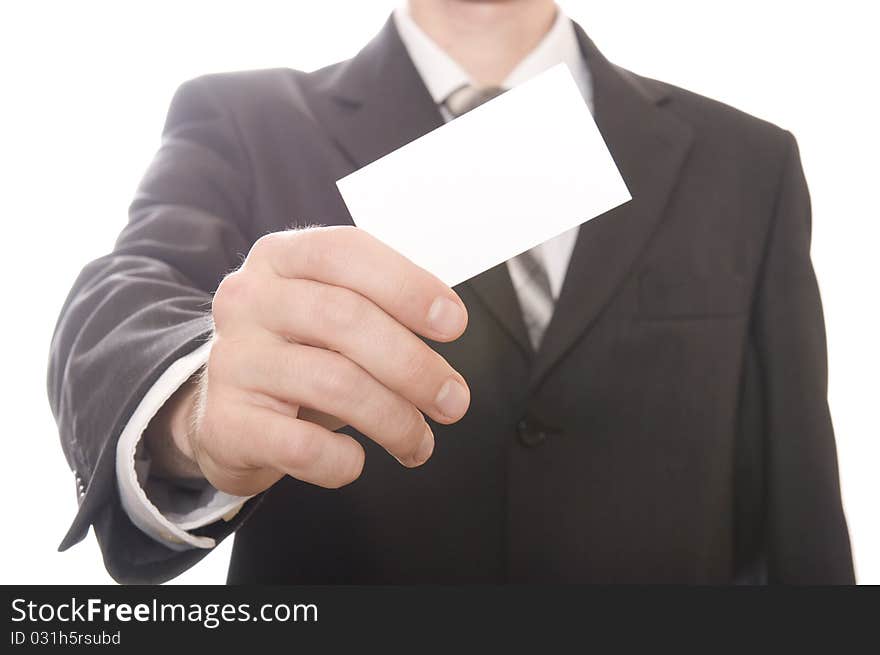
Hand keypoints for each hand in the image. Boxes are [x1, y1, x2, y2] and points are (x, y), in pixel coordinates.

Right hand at [145, 226, 469, 495]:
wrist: (228, 415)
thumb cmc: (300, 356)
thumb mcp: (331, 314)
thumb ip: (381, 308)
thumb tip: (445, 325)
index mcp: (279, 257)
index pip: (346, 253)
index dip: (407, 286)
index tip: (454, 324)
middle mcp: (248, 299)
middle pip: (345, 318)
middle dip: (414, 365)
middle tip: (454, 401)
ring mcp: (232, 360)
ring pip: (332, 383)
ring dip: (394, 419)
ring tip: (419, 442)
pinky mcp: (225, 423)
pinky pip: (301, 445)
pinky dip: (343, 459)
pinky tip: (356, 460)